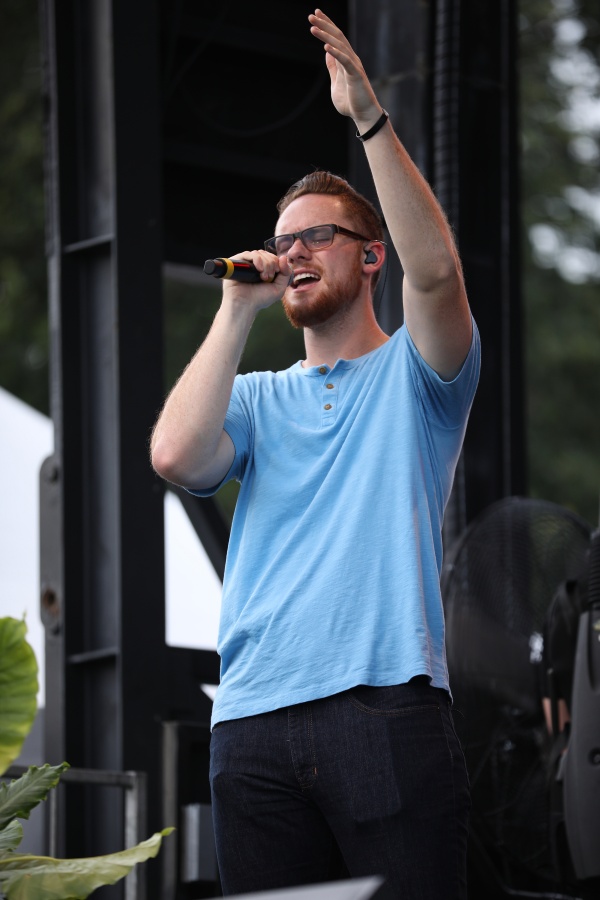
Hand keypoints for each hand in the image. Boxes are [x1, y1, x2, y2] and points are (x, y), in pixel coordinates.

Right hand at [221, 249, 290, 311]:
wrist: (244, 304)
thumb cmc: (260, 298)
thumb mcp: (279, 288)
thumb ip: (286, 273)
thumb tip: (284, 257)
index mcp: (265, 269)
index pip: (274, 257)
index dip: (277, 262)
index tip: (276, 272)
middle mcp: (255, 265)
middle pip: (267, 254)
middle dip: (272, 264)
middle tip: (268, 277)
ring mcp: (246, 263)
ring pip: (260, 253)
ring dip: (266, 264)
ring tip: (263, 277)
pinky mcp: (237, 261)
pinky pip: (249, 254)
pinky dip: (257, 259)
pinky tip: (259, 269)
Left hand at [309, 9, 380, 131]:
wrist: (363, 115)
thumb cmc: (351, 102)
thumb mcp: (336, 82)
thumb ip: (333, 68)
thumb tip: (327, 53)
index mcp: (346, 60)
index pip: (335, 38)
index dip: (326, 25)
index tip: (315, 15)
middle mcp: (351, 59)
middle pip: (337, 36)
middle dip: (324, 24)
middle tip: (312, 14)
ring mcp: (354, 66)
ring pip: (340, 45)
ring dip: (325, 36)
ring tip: (313, 28)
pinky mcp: (356, 75)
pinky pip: (345, 61)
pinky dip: (336, 53)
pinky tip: (325, 47)